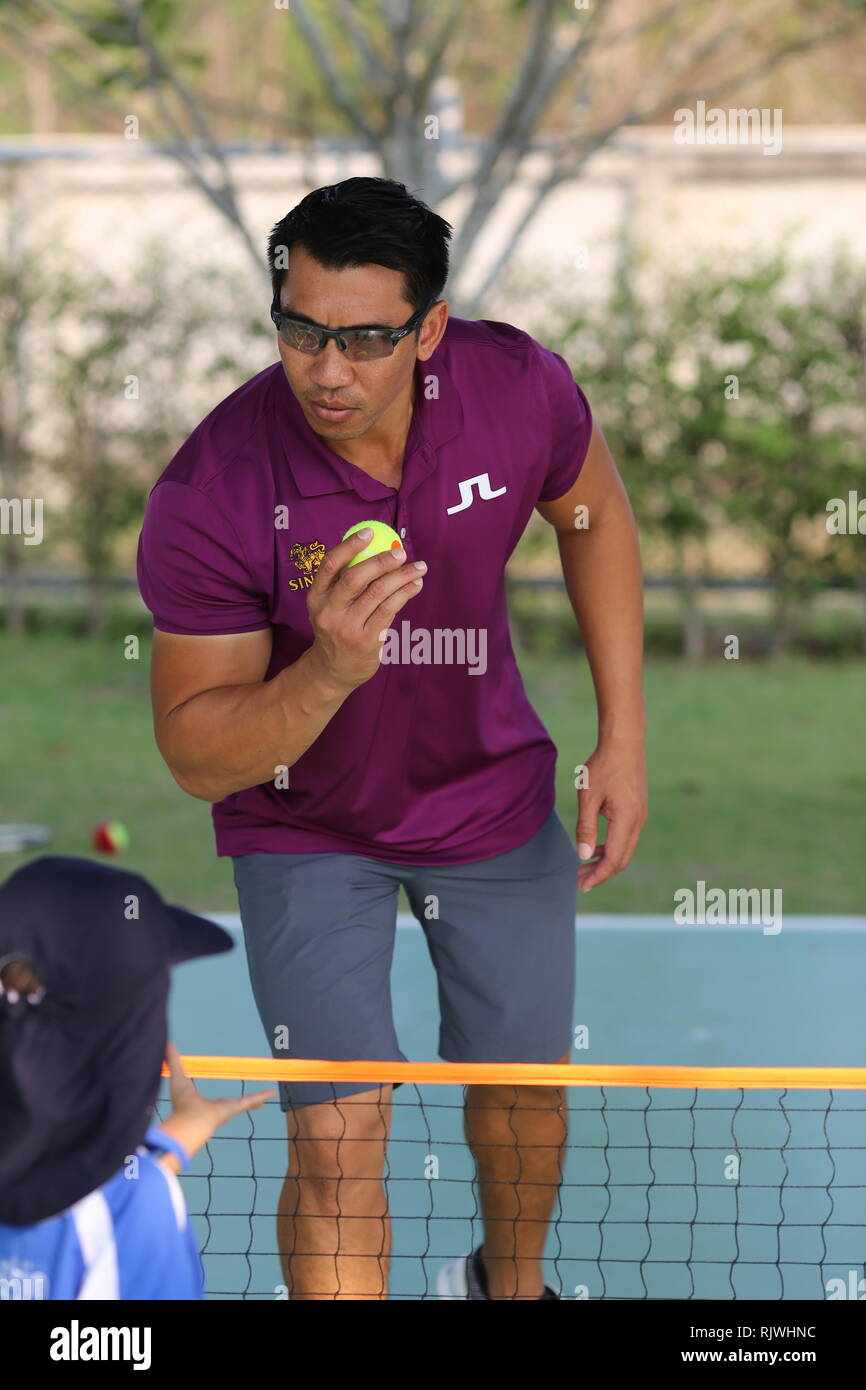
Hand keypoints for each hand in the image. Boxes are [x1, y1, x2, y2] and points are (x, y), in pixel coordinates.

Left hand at [156, 1042, 275, 1165]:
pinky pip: (251, 1100)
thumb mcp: (178, 1076)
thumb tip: (166, 1044)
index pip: (214, 1101)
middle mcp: (218, 1108)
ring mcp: (229, 1109)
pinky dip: (261, 1096)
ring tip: (265, 1098)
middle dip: (240, 1104)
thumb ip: (173, 1061)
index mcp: (205, 1105)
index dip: (218, 1099)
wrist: (190, 1120)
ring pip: (245, 1103)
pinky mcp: (236, 1108)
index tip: (221, 1100)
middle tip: (245, 1102)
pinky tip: (271, 1093)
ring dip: (255, 1100)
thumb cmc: (182, 1103)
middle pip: (232, 1105)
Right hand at [306, 528, 425, 692]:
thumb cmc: (336, 628)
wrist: (332, 669)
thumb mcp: (327, 606)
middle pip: (355, 578)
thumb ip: (343, 583)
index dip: (349, 545)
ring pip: (377, 593)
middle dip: (381, 561)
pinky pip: (389, 610)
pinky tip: (415, 585)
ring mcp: (347, 628)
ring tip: (419, 568)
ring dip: (401, 576)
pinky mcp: (366, 641)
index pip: (329, 565)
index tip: (369, 532)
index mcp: (316, 597)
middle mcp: (328, 612)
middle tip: (401, 552)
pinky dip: (405, 593)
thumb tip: (375, 548)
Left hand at [575, 736, 647, 892]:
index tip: (582, 886)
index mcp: (627, 820)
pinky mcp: (637, 810)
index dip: (598, 875)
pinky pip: (626, 837)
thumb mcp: (588, 796)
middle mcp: (638, 822)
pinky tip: (595, 846)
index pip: (614, 859)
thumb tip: (584, 855)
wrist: (624, 742)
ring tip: (584, 866)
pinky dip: (611, 847)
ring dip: (605, 860)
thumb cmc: (603, 766)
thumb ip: (586, 827)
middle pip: (622, 859)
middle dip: (601, 872)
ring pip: (625, 849)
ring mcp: (640, 816)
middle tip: (579, 880)